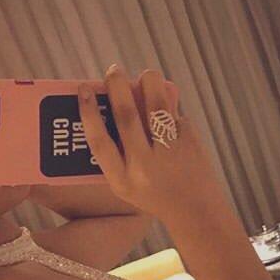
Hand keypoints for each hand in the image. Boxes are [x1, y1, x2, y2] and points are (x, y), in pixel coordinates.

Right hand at [77, 65, 222, 218]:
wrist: (194, 209)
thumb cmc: (153, 194)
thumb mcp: (125, 185)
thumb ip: (115, 155)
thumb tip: (108, 107)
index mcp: (122, 179)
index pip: (100, 142)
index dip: (89, 114)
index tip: (84, 91)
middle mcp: (144, 165)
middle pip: (126, 116)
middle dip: (117, 87)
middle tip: (113, 71)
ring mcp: (169, 152)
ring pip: (156, 104)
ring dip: (148, 82)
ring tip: (143, 76)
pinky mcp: (189, 140)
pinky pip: (174, 114)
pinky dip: (169, 107)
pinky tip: (167, 109)